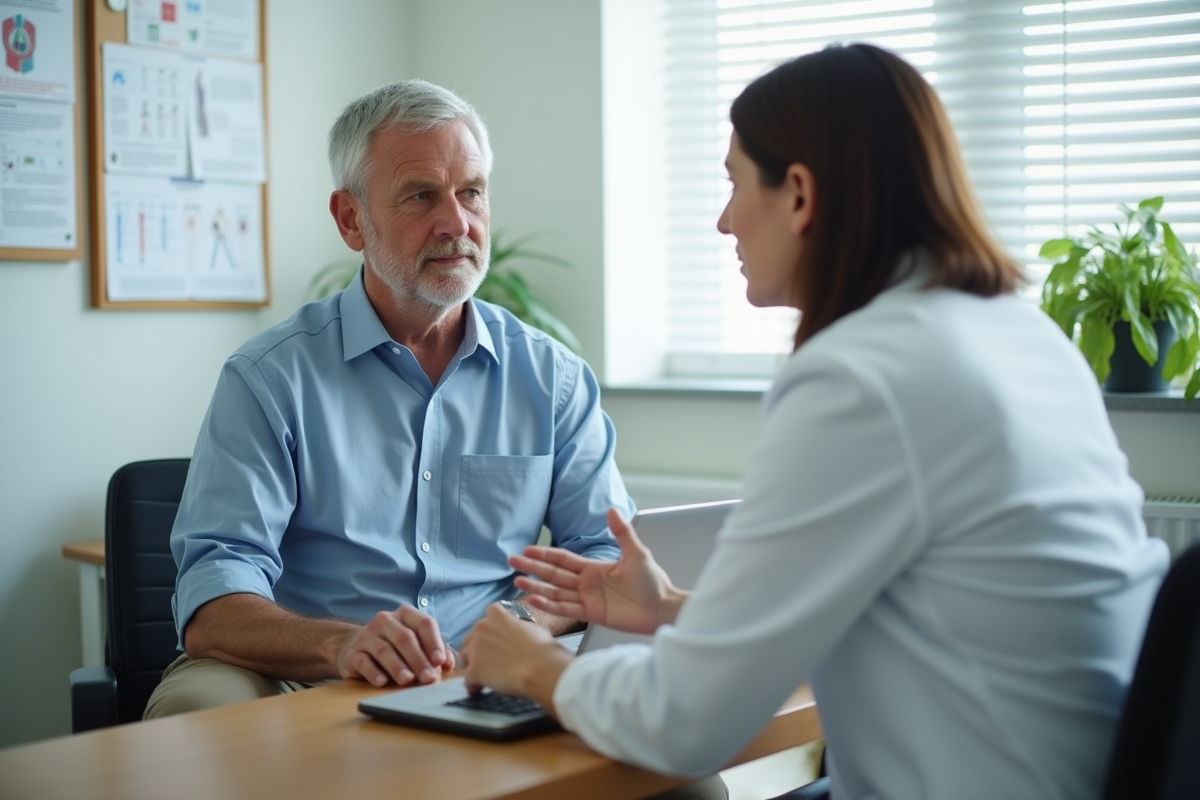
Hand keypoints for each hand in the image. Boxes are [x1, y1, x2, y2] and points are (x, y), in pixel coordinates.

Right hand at [336, 605, 453, 686]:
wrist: (358, 649)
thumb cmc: (395, 647)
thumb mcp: (416, 644)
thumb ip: (435, 651)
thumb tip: (448, 664)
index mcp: (405, 614)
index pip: (423, 623)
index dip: (433, 642)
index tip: (439, 661)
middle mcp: (385, 620)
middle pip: (405, 638)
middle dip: (418, 659)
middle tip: (428, 678)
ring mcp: (367, 635)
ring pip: (385, 649)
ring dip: (398, 667)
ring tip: (407, 680)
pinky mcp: (353, 653)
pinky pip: (363, 661)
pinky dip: (373, 672)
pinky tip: (382, 682)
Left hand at [460, 603, 570, 704]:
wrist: (540, 669)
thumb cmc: (542, 648)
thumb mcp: (533, 627)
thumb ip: (519, 626)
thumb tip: (520, 632)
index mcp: (496, 614)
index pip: (488, 615)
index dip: (493, 628)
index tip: (499, 636)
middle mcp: (481, 628)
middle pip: (471, 637)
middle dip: (479, 647)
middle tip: (491, 659)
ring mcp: (475, 649)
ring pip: (464, 657)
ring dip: (472, 664)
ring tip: (484, 675)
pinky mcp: (473, 670)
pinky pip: (466, 678)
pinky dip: (472, 684)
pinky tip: (480, 689)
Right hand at [510, 508, 686, 633]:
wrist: (662, 608)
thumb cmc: (653, 582)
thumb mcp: (637, 553)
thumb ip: (622, 533)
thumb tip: (611, 510)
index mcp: (594, 568)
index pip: (563, 559)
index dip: (545, 554)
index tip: (527, 549)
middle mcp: (587, 583)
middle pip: (554, 574)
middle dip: (533, 568)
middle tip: (512, 562)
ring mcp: (587, 599)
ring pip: (555, 592)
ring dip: (537, 587)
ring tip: (518, 582)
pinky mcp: (591, 615)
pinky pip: (566, 610)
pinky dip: (550, 606)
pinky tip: (535, 600)